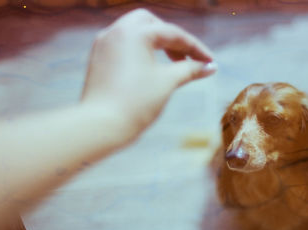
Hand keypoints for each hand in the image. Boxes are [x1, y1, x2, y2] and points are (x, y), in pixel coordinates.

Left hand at [81, 9, 216, 143]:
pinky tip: (149, 69)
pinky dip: (139, 52)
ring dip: (155, 44)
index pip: (172, 34)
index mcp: (134, 32)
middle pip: (151, 23)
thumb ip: (190, 70)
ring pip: (135, 33)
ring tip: (170, 65)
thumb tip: (210, 66)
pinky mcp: (98, 59)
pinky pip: (123, 46)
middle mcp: (115, 32)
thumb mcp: (167, 82)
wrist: (100, 126)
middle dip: (171, 38)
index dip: (195, 48)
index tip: (209, 61)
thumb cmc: (134, 103)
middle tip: (186, 58)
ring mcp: (103, 45)